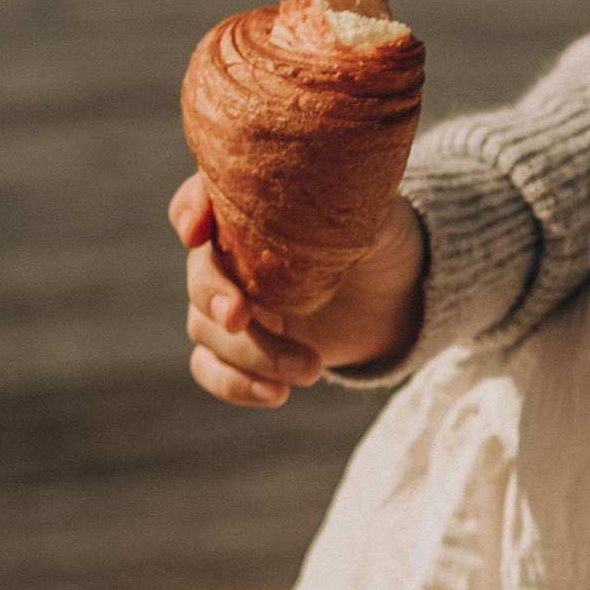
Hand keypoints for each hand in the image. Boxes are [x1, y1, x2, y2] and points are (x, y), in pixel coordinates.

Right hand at [170, 173, 426, 408]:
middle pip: (199, 275)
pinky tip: (276, 394)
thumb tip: (324, 194)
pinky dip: (235, 385)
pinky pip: (212, 367)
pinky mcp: (243, 347)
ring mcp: (232, 302)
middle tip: (239, 316)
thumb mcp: (372, 215)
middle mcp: (229, 253)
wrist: (400, 292)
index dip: (189, 211)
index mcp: (248, 208)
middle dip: (212, 296)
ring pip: (207, 330)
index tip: (196, 232)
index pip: (200, 200)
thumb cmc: (382, 238)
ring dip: (251, 354)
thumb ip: (342, 205)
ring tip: (311, 368)